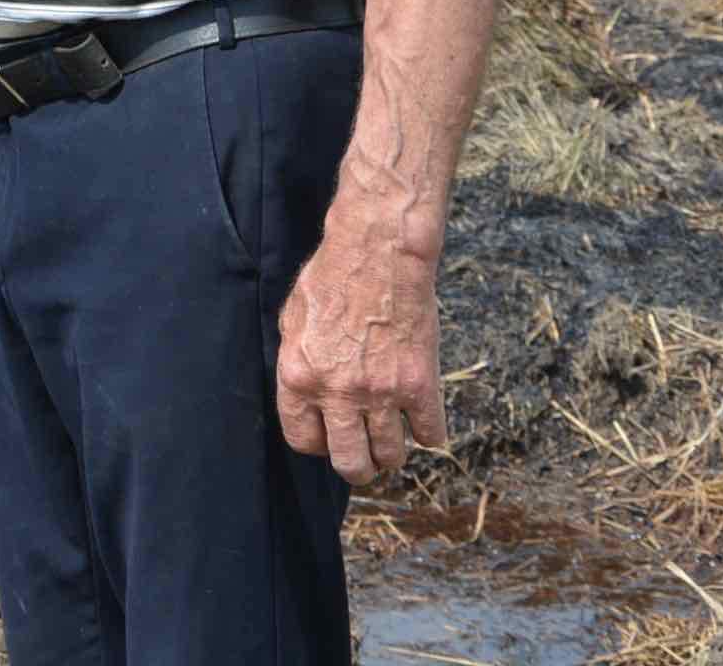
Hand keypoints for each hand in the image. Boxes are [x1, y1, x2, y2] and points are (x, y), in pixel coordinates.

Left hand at [273, 210, 447, 484]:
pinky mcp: (419, 385)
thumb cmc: (331, 280)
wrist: (378, 255)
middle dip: (358, 467)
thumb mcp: (292, 321)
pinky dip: (428, 435)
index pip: (303, 441)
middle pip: (350, 463)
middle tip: (365, 458)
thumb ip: (299, 365)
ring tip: (391, 440)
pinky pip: (430, 435)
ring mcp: (380, 392)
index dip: (317, 444)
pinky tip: (421, 422)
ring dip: (392, 453)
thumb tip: (306, 397)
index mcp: (298, 377)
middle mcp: (337, 392)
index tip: (329, 436)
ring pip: (391, 456)